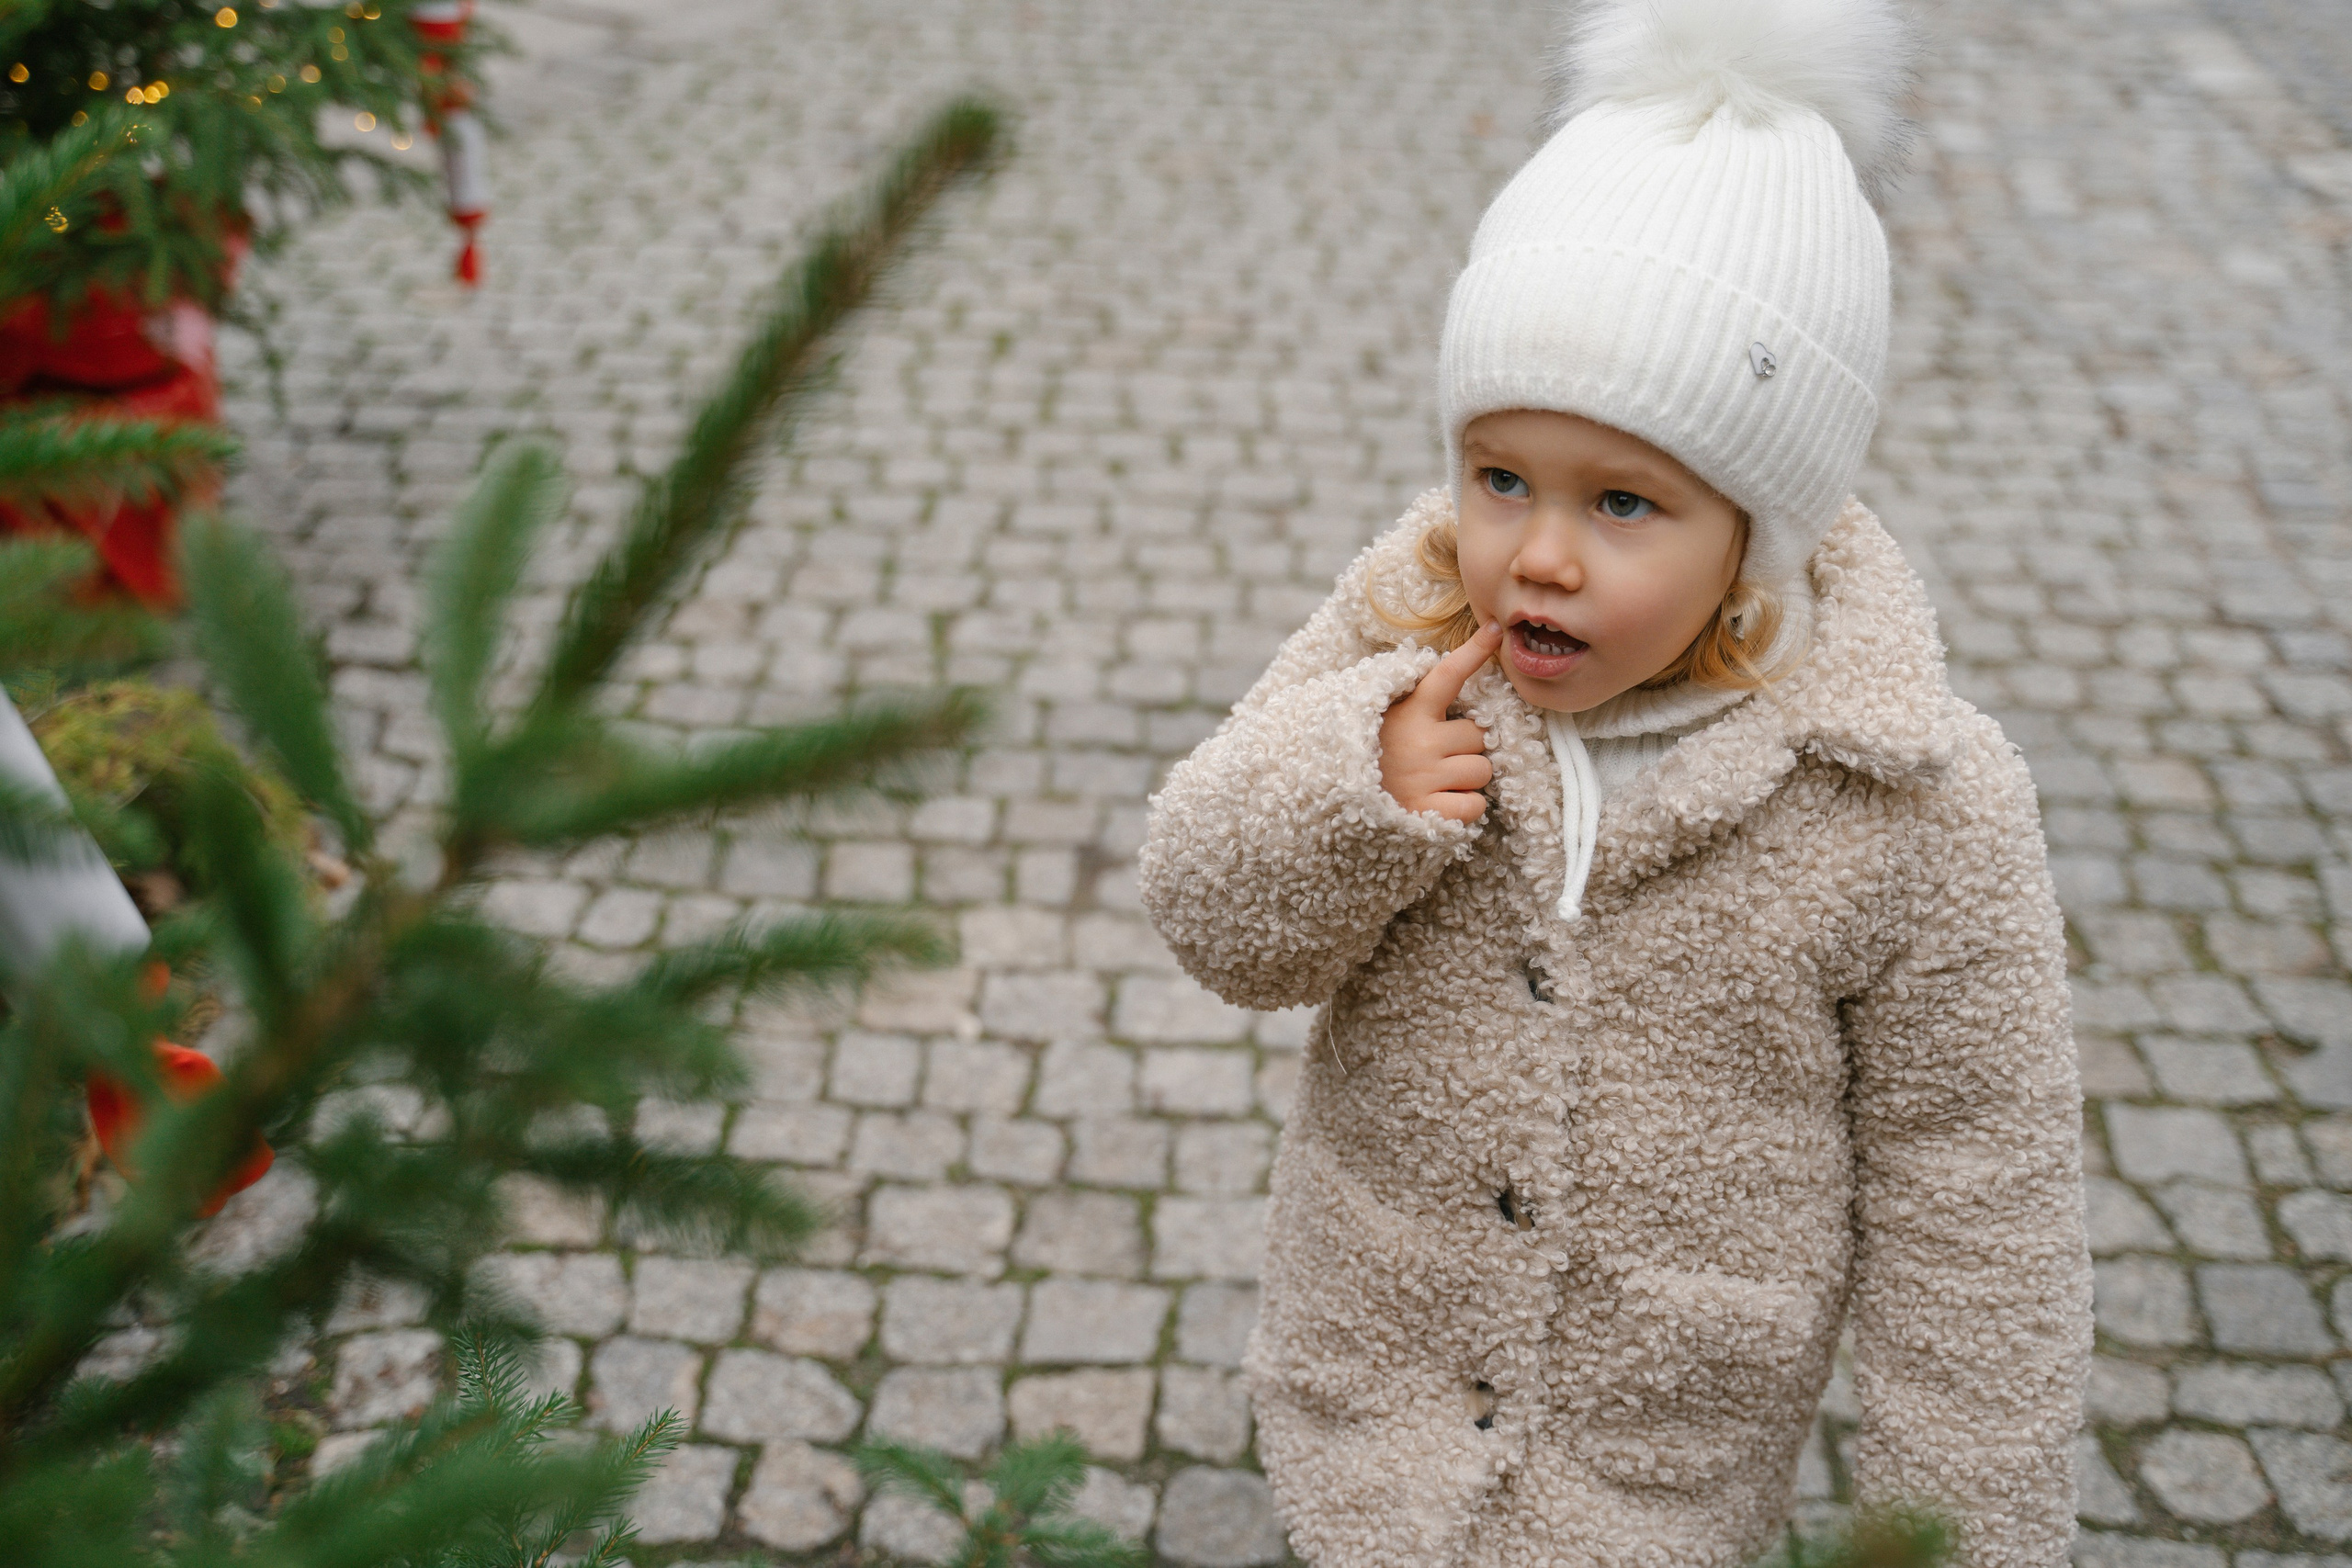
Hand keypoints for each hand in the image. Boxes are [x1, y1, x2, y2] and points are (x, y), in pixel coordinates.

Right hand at [1378, 620, 1504, 822]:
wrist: (1331, 802)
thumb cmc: (1366, 757)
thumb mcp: (1381, 718)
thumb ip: (1413, 702)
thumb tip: (1450, 676)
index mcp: (1410, 712)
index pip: (1447, 675)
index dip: (1474, 652)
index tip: (1495, 630)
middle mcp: (1420, 741)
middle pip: (1479, 735)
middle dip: (1467, 747)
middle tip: (1438, 757)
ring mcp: (1424, 777)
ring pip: (1482, 771)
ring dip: (1467, 778)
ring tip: (1436, 782)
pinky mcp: (1427, 811)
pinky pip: (1475, 805)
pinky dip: (1466, 807)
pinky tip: (1440, 803)